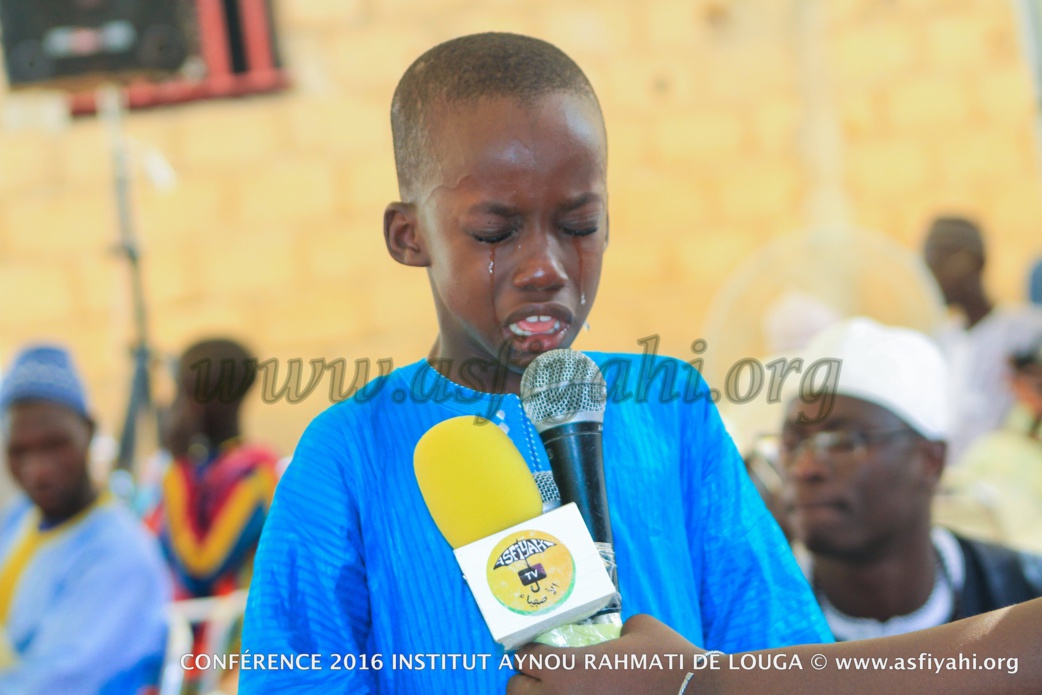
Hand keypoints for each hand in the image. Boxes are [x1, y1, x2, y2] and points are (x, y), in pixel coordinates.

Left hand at [506, 614, 700, 694]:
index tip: (541, 651)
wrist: (698, 692)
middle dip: (525, 681)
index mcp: (568, 668)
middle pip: (516, 690)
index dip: (532, 652)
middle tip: (543, 677)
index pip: (524, 658)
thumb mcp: (639, 627)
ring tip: (558, 692)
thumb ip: (615, 628)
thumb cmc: (667, 659)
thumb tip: (614, 635)